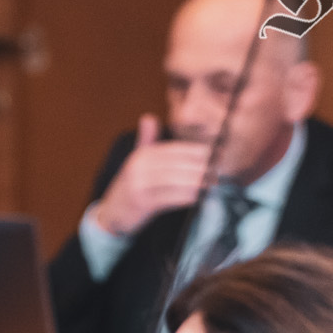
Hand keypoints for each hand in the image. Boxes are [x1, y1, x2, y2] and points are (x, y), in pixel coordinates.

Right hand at [93, 114, 213, 237]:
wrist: (111, 215)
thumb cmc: (129, 188)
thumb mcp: (135, 162)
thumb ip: (146, 140)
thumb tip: (148, 117)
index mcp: (142, 155)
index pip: (178, 150)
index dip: (200, 152)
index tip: (219, 155)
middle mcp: (139, 167)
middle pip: (180, 164)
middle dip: (203, 168)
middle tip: (220, 171)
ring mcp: (139, 185)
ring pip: (178, 180)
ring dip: (199, 183)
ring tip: (213, 184)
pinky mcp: (142, 202)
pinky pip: (171, 197)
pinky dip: (188, 197)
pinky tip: (199, 197)